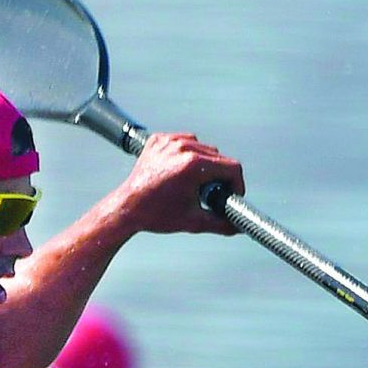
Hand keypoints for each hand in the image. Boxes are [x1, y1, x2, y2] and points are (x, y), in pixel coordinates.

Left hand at [110, 133, 245, 235]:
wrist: (128, 208)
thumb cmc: (157, 215)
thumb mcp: (194, 221)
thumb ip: (222, 224)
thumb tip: (240, 227)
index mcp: (193, 165)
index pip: (232, 167)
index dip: (237, 184)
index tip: (232, 193)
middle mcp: (182, 148)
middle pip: (219, 157)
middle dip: (219, 176)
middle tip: (209, 193)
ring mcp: (169, 141)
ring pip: (203, 147)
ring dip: (204, 163)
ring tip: (193, 183)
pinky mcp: (159, 139)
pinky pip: (184, 141)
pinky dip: (187, 153)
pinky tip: (180, 171)